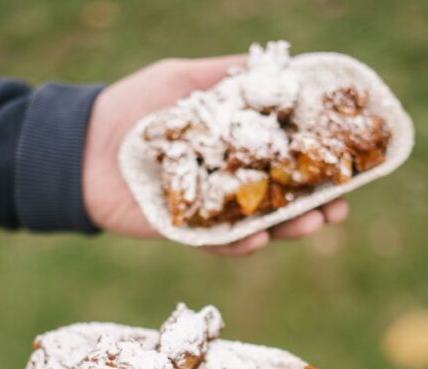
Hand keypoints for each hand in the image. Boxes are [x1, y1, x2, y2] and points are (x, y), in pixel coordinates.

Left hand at [82, 55, 349, 255]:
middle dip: (313, 206)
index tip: (349, 167)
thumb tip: (280, 66)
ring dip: (283, 229)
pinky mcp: (178, 230)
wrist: (78, 144)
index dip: (318, 163)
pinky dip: (234, 243)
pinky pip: (211, 242)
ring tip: (308, 225)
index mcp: (233, 144)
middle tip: (336, 209)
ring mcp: (203, 207)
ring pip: (253, 225)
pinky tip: (255, 240)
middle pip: (279, 197)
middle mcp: (224, 179)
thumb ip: (225, 77)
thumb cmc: (129, 106)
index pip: (286, 157)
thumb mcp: (180, 80)